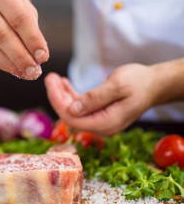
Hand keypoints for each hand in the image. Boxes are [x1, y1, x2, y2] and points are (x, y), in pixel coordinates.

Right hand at [0, 0, 48, 79]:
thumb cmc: (7, 4)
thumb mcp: (22, 6)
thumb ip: (31, 29)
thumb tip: (39, 57)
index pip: (18, 17)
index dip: (32, 39)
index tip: (43, 57)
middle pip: (1, 35)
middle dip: (21, 56)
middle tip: (35, 72)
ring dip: (10, 64)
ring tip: (26, 73)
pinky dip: (0, 64)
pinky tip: (13, 68)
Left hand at [45, 64, 161, 135]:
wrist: (155, 84)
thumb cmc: (139, 82)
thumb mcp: (117, 86)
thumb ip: (95, 99)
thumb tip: (72, 109)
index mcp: (106, 123)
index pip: (72, 118)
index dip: (58, 102)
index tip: (50, 84)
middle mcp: (101, 126)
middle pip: (70, 115)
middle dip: (57, 96)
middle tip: (49, 77)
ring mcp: (99, 120)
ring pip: (73, 110)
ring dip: (62, 94)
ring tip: (53, 78)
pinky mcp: (98, 113)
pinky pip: (80, 107)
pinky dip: (70, 95)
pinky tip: (63, 83)